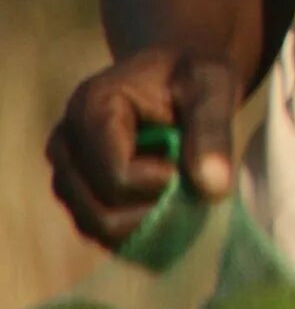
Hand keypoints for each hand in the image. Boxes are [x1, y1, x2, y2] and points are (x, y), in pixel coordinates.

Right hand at [46, 47, 238, 247]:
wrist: (180, 76)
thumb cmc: (195, 76)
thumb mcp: (215, 86)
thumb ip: (213, 130)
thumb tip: (213, 189)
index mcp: (91, 107)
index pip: (117, 176)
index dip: (162, 184)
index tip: (192, 165)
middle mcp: (65, 143)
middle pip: (99, 209)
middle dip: (152, 207)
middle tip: (187, 179)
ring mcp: (66, 171)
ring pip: (94, 226)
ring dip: (144, 220)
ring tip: (175, 185)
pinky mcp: (76, 192)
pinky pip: (97, 231)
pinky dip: (135, 227)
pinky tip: (163, 200)